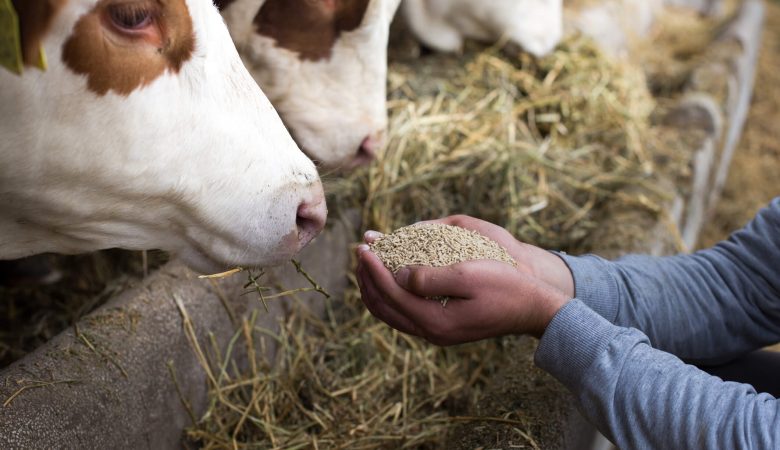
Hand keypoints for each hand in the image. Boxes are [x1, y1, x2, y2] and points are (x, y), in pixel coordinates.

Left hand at [355, 222, 571, 344]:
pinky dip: (390, 294)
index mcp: (434, 321)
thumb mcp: (469, 274)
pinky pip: (404, 313)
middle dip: (366, 279)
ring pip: (390, 313)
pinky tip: (390, 276)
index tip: (365, 246)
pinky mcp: (442, 327)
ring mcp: (435, 332)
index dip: (373, 268)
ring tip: (368, 262)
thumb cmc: (505, 286)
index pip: (390, 293)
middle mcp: (430, 332)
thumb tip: (397, 275)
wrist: (532, 308)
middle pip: (383, 307)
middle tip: (360, 251)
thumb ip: (430, 277)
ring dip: (375, 287)